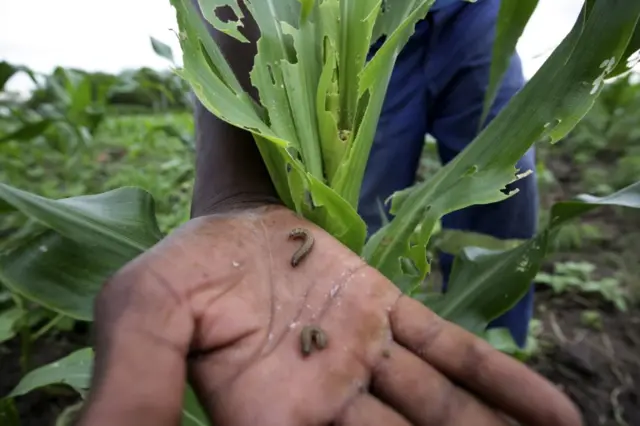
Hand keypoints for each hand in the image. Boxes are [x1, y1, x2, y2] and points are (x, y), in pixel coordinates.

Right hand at [78, 205, 581, 425]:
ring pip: (437, 416)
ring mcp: (362, 357)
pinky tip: (556, 418)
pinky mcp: (387, 314)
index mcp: (266, 418)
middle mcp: (323, 402)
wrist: (225, 215)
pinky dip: (502, 383)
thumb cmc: (184, 266)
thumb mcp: (146, 315)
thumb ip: (136, 387)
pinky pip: (451, 353)